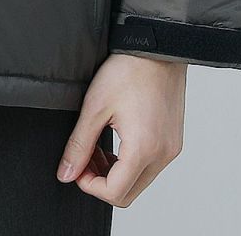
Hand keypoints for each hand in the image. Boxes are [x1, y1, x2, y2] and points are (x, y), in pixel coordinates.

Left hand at [55, 52, 186, 207]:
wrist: (157, 46)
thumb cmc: (129, 69)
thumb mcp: (95, 107)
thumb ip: (79, 144)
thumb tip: (67, 172)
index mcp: (144, 149)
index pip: (115, 193)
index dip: (90, 186)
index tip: (77, 167)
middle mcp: (163, 154)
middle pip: (129, 193)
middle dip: (101, 182)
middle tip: (85, 158)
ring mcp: (171, 148)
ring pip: (140, 180)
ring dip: (115, 173)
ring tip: (97, 147)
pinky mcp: (173, 140)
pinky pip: (151, 165)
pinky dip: (131, 162)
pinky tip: (115, 140)